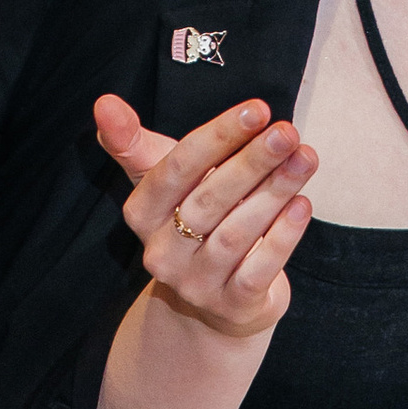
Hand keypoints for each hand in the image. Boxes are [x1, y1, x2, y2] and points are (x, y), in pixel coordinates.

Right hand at [95, 94, 316, 340]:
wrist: (211, 301)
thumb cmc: (190, 220)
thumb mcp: (163, 179)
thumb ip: (133, 140)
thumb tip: (103, 102)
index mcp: (141, 212)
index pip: (177, 168)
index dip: (218, 137)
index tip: (258, 109)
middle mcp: (162, 251)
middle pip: (209, 199)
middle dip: (252, 161)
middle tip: (287, 132)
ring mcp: (196, 283)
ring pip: (237, 233)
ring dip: (274, 192)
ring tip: (305, 158)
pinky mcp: (231, 306)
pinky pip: (258, 269)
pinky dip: (283, 237)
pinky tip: (302, 204)